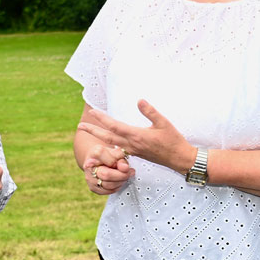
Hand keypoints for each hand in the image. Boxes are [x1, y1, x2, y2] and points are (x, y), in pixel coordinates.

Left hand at [77, 100, 191, 172]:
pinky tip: (106, 142)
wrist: (180, 160)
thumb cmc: (173, 140)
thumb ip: (150, 112)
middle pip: (107, 137)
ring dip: (99, 138)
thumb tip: (139, 100)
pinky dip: (109, 145)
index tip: (92, 112)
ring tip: (90, 132)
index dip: (102, 118)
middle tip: (80, 126)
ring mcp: (133, 151)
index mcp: (137, 136)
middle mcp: (132, 145)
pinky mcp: (136, 154)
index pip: (115, 126)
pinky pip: (118, 149)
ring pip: (112, 144)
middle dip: (93, 131)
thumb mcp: (164, 123)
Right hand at [81, 144, 132, 194]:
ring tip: (125, 176)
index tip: (126, 165)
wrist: (96, 160)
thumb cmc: (107, 155)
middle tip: (129, 173)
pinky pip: (108, 191)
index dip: (119, 163)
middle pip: (106, 175)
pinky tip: (119, 181)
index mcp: (95, 154)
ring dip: (120, 182)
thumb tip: (125, 168)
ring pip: (108, 185)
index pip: (108, 159)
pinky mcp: (93, 188)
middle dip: (121, 175)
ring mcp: (90, 178)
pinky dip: (116, 187)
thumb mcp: (115, 151)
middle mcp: (89, 166)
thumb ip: (121, 157)